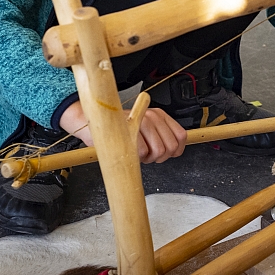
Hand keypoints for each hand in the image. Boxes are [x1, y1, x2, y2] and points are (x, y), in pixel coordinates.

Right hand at [59, 100, 187, 163]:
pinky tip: (130, 152)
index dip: (176, 150)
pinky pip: (142, 152)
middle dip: (161, 157)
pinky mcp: (129, 130)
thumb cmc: (118, 129)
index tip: (167, 155)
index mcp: (159, 115)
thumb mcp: (143, 130)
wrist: (93, 123)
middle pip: (171, 146)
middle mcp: (152, 116)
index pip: (181, 136)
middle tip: (147, 155)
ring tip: (137, 153)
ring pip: (159, 150)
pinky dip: (137, 158)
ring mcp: (141, 121)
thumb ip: (160, 137)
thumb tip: (174, 151)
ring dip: (148, 158)